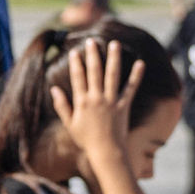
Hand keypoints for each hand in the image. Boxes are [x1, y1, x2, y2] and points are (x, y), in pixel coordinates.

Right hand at [53, 39, 143, 166]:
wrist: (106, 151)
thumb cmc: (87, 140)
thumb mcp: (70, 124)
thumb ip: (62, 106)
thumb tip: (53, 89)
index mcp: (82, 102)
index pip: (78, 78)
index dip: (75, 64)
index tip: (74, 52)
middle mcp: (97, 98)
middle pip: (94, 72)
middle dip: (92, 55)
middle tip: (91, 41)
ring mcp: (111, 101)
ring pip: (112, 75)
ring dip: (113, 58)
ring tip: (114, 44)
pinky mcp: (124, 105)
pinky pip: (131, 88)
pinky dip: (136, 76)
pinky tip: (141, 63)